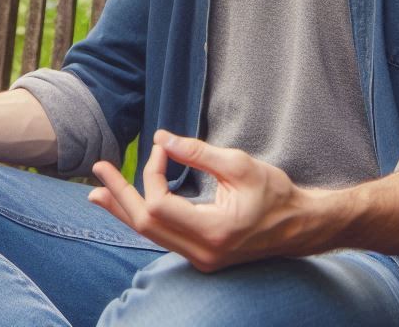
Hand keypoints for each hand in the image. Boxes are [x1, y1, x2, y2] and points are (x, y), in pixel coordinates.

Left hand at [88, 131, 316, 271]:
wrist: (301, 226)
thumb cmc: (275, 193)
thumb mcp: (239, 165)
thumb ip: (197, 152)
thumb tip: (160, 138)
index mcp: (213, 232)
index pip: (159, 205)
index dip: (152, 172)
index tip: (162, 148)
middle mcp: (203, 253)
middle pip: (145, 225)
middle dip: (119, 194)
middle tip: (97, 169)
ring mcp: (201, 259)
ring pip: (150, 235)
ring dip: (123, 209)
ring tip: (97, 192)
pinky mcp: (202, 255)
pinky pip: (162, 236)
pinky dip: (142, 218)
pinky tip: (126, 206)